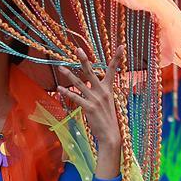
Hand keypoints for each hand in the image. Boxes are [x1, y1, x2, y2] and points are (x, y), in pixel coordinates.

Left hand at [57, 46, 122, 178]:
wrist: (111, 135)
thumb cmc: (108, 118)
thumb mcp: (108, 102)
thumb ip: (101, 91)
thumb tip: (93, 83)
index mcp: (109, 89)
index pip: (113, 70)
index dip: (118, 58)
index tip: (122, 45)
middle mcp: (102, 91)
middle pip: (92, 72)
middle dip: (84, 60)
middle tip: (77, 50)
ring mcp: (95, 99)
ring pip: (79, 83)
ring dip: (69, 74)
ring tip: (60, 67)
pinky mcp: (89, 107)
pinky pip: (76, 97)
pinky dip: (67, 92)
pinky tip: (59, 88)